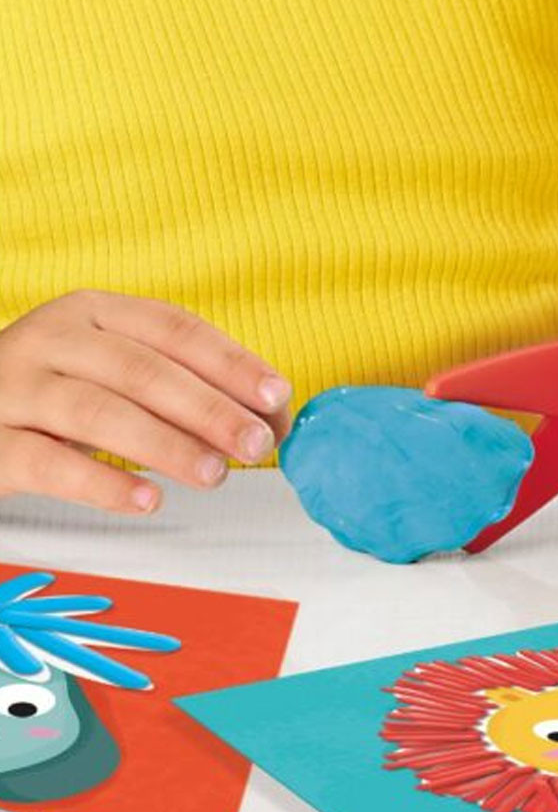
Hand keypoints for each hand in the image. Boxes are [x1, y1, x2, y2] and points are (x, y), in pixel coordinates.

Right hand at [0, 290, 290, 512]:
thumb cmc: (60, 394)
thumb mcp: (122, 376)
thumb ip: (193, 390)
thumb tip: (272, 420)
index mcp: (94, 311)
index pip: (174, 328)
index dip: (231, 362)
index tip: (277, 396)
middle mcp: (52, 339)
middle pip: (142, 370)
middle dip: (209, 409)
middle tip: (257, 444)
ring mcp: (14, 388)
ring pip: (98, 412)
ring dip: (167, 445)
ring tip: (215, 474)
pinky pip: (48, 464)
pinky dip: (104, 484)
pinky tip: (149, 500)